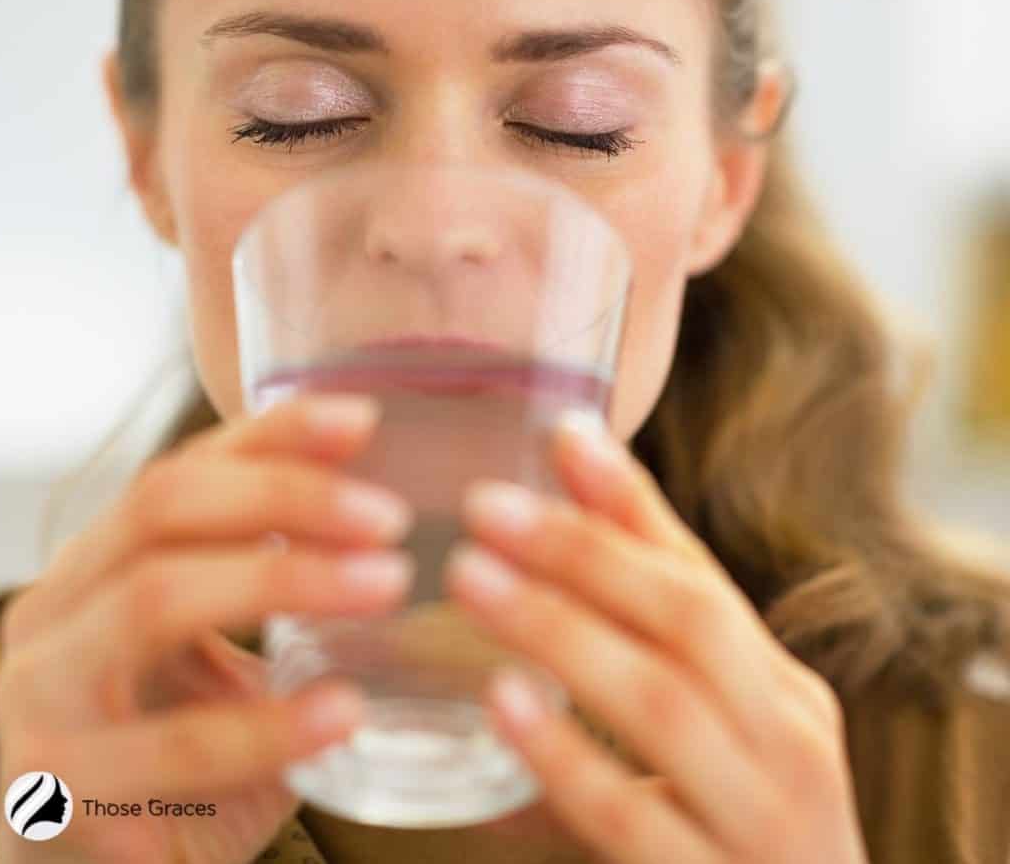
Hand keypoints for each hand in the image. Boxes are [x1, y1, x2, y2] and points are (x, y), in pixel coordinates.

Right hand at [0, 394, 413, 863]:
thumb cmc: (176, 754)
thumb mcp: (225, 653)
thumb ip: (271, 578)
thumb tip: (375, 502)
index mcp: (96, 567)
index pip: (183, 469)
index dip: (273, 435)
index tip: (364, 419)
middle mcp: (54, 614)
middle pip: (163, 508)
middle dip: (287, 497)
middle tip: (390, 518)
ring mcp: (43, 702)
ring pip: (156, 600)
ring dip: (286, 579)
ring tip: (389, 585)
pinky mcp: (58, 797)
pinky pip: (174, 747)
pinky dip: (268, 725)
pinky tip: (345, 712)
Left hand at [446, 410, 869, 863]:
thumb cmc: (738, 832)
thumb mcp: (709, 735)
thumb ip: (635, 654)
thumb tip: (539, 555)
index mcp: (780, 692)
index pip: (703, 577)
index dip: (629, 503)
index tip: (561, 436)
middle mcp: (789, 741)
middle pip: (689, 619)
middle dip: (584, 553)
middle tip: (488, 507)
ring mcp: (765, 821)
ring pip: (662, 704)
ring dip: (562, 630)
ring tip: (472, 578)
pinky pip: (633, 818)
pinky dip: (566, 757)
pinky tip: (504, 704)